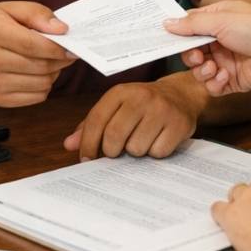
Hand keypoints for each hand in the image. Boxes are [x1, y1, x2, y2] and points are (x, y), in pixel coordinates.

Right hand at [0, 1, 75, 107]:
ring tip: (46, 61)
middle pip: (41, 66)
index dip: (59, 47)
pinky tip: (35, 73)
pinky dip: (43, 86)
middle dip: (59, 60)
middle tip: (64, 52)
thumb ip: (37, 14)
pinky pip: (37, 97)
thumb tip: (61, 30)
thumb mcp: (10, 9)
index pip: (34, 45)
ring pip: (42, 83)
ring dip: (53, 73)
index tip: (71, 46)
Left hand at [63, 75, 204, 159]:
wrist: (181, 94)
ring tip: (141, 140)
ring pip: (136, 148)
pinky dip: (155, 153)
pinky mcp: (179, 124)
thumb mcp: (115, 107)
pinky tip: (157, 140)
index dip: (87, 144)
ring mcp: (162, 110)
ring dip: (135, 152)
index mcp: (120, 92)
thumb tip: (69, 144)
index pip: (96, 120)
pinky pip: (158, 153)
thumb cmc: (142, 105)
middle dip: (111, 151)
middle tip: (116, 151)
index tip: (86, 158)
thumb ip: (91, 125)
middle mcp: (141, 97)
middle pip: (114, 137)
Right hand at [164, 0, 250, 95]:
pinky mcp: (231, 80)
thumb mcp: (221, 20)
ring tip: (214, 68)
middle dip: (190, 56)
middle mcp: (219, 40)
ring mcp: (225, 61)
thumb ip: (192, 24)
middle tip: (197, 57)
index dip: (177, 33)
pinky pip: (212, 86)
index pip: (190, 26)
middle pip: (190, 51)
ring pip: (199, 70)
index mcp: (217, 20)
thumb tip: (167, 23)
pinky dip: (215, 83)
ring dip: (202, 71)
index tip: (165, 39)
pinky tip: (226, 76)